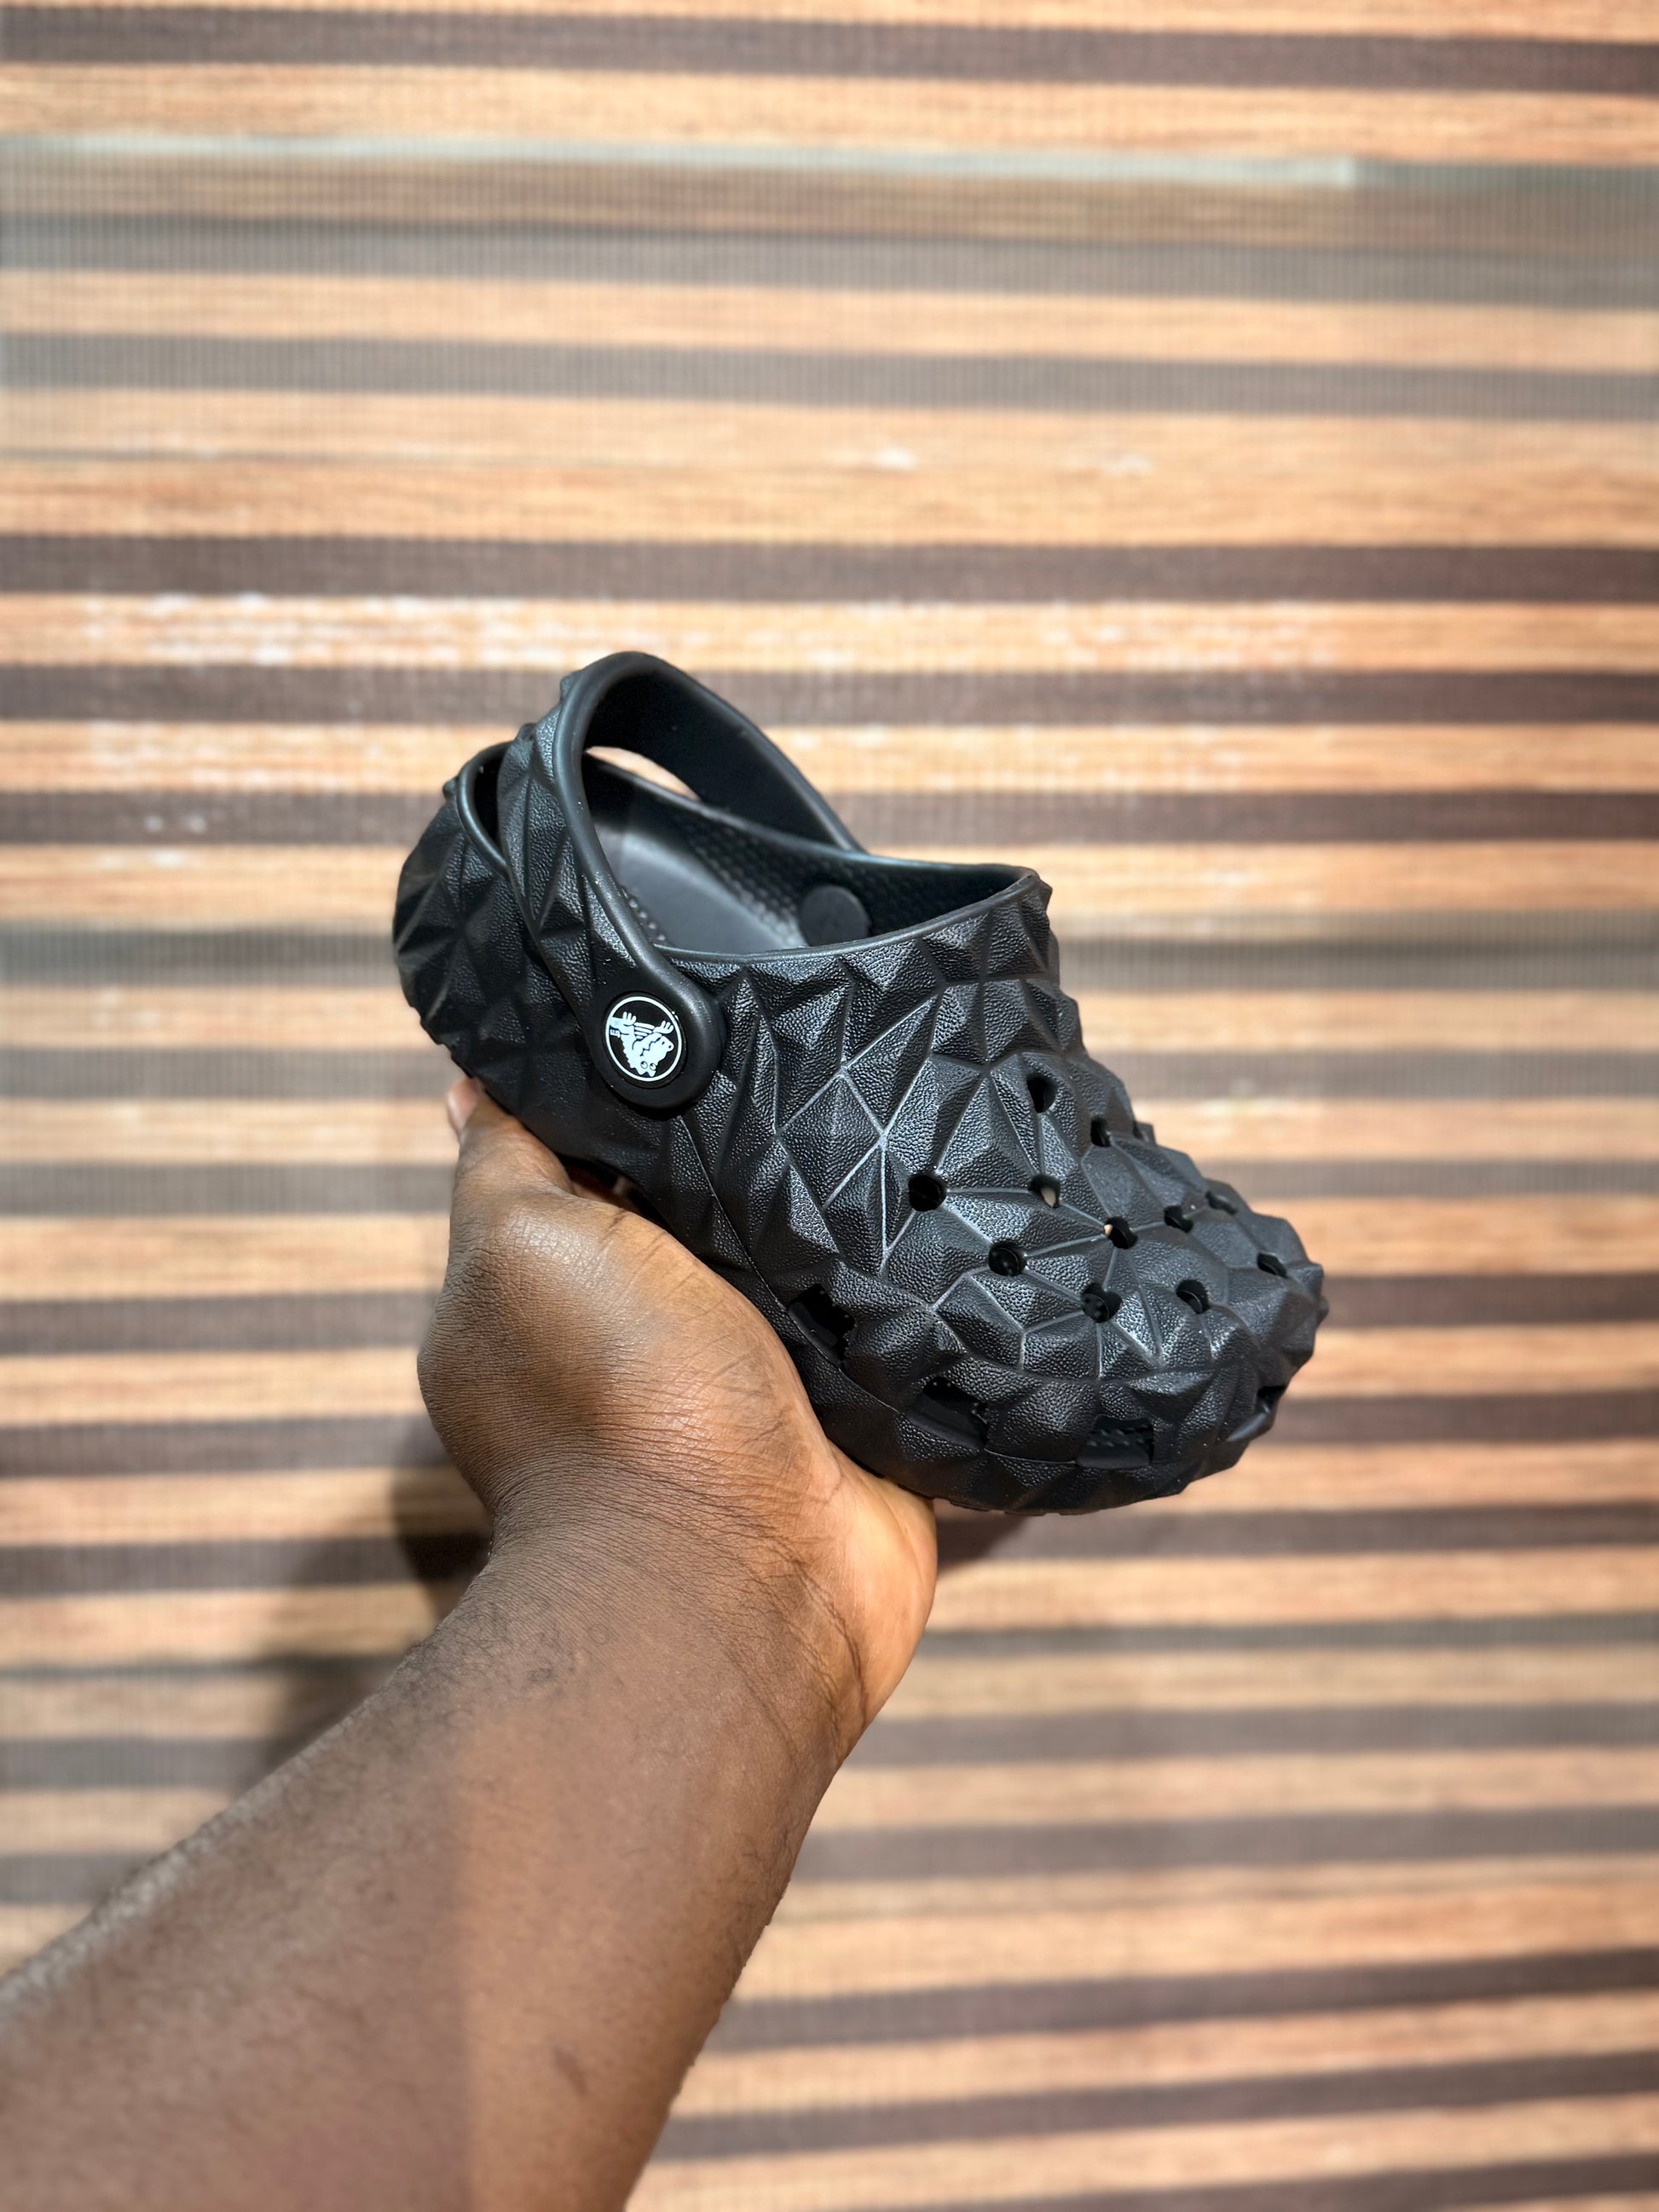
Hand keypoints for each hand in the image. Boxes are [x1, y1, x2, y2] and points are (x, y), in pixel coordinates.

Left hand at [419, 1079, 937, 1746]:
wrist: (746, 1574)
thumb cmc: (614, 1406)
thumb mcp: (521, 1244)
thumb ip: (504, 1158)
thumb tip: (473, 1078)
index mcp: (568, 1291)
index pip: (602, 1157)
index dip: (644, 1088)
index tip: (703, 1007)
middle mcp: (664, 1336)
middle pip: (718, 1201)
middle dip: (762, 1140)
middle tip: (826, 1046)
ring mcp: (767, 1383)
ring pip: (815, 1259)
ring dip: (847, 1213)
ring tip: (903, 1111)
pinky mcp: (860, 1419)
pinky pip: (897, 1329)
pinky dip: (917, 1289)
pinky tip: (957, 1208)